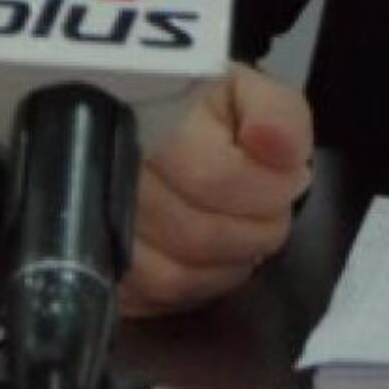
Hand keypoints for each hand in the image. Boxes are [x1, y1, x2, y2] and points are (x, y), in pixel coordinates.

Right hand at [121, 64, 314, 317]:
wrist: (153, 122)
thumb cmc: (205, 108)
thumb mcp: (250, 91)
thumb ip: (277, 114)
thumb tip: (277, 148)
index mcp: (153, 124)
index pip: (215, 179)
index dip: (267, 189)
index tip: (293, 177)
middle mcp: (112, 176)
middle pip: (197, 235)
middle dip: (256, 228)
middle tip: (272, 206)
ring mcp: (95, 228)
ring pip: (173, 276)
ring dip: (228, 261)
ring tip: (245, 228)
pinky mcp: (98, 267)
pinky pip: (152, 298)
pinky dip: (195, 284)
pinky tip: (212, 255)